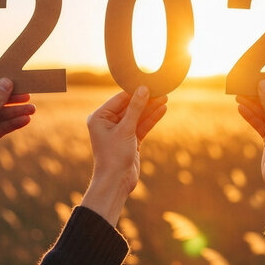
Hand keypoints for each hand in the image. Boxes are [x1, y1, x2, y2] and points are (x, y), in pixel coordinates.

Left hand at [80, 86, 167, 224]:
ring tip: (165, 98)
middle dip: (145, 100)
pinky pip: (142, 126)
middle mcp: (108, 123)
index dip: (135, 91)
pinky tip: (162, 110)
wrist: (116, 182)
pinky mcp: (130, 140)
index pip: (120, 99)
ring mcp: (120, 131)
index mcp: (99, 117)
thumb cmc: (114, 156)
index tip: (149, 82)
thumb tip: (143, 89)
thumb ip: (136, 108)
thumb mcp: (126, 129)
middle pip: (130, 107)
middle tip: (161, 90)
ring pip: (138, 116)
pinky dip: (151, 119)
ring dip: (151, 108)